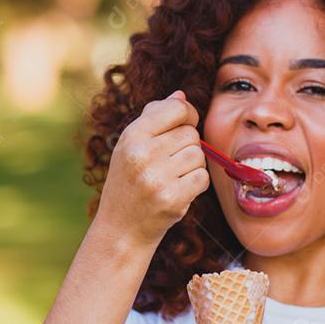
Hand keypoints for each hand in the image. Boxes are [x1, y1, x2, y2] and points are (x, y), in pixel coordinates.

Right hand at [94, 89, 209, 247]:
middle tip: (170, 162)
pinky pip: (202, 178)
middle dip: (187, 146)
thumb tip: (180, 95)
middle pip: (190, 134)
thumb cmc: (128, 182)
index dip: (188, 114)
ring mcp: (157, 178)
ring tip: (172, 177)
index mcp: (132, 135)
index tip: (185, 124)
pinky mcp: (173, 199)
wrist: (121, 228)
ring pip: (198, 156)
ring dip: (192, 166)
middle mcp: (142, 154)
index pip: (177, 109)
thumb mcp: (130, 145)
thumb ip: (154, 117)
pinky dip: (196, 184)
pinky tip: (179, 190)